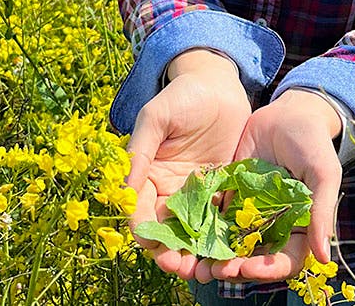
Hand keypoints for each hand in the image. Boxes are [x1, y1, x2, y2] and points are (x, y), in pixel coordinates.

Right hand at [126, 49, 250, 279]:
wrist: (219, 85)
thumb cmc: (183, 95)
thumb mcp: (157, 117)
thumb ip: (140, 150)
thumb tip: (122, 189)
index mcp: (148, 175)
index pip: (139, 213)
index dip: (144, 234)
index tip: (155, 248)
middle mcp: (170, 190)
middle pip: (166, 232)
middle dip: (172, 253)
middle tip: (185, 268)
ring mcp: (197, 193)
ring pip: (193, 232)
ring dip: (197, 253)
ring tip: (209, 269)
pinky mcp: (223, 190)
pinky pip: (221, 219)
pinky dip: (224, 237)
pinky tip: (232, 251)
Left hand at [198, 88, 342, 283]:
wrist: (288, 113)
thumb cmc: (312, 143)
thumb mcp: (322, 174)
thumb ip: (321, 212)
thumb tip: (324, 259)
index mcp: (298, 227)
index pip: (284, 260)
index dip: (268, 270)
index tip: (249, 268)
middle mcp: (273, 224)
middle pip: (254, 257)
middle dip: (236, 268)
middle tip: (217, 272)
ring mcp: (250, 211)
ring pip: (232, 243)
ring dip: (217, 257)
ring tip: (200, 266)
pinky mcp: (231, 194)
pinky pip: (217, 216)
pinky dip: (205, 229)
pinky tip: (190, 235)